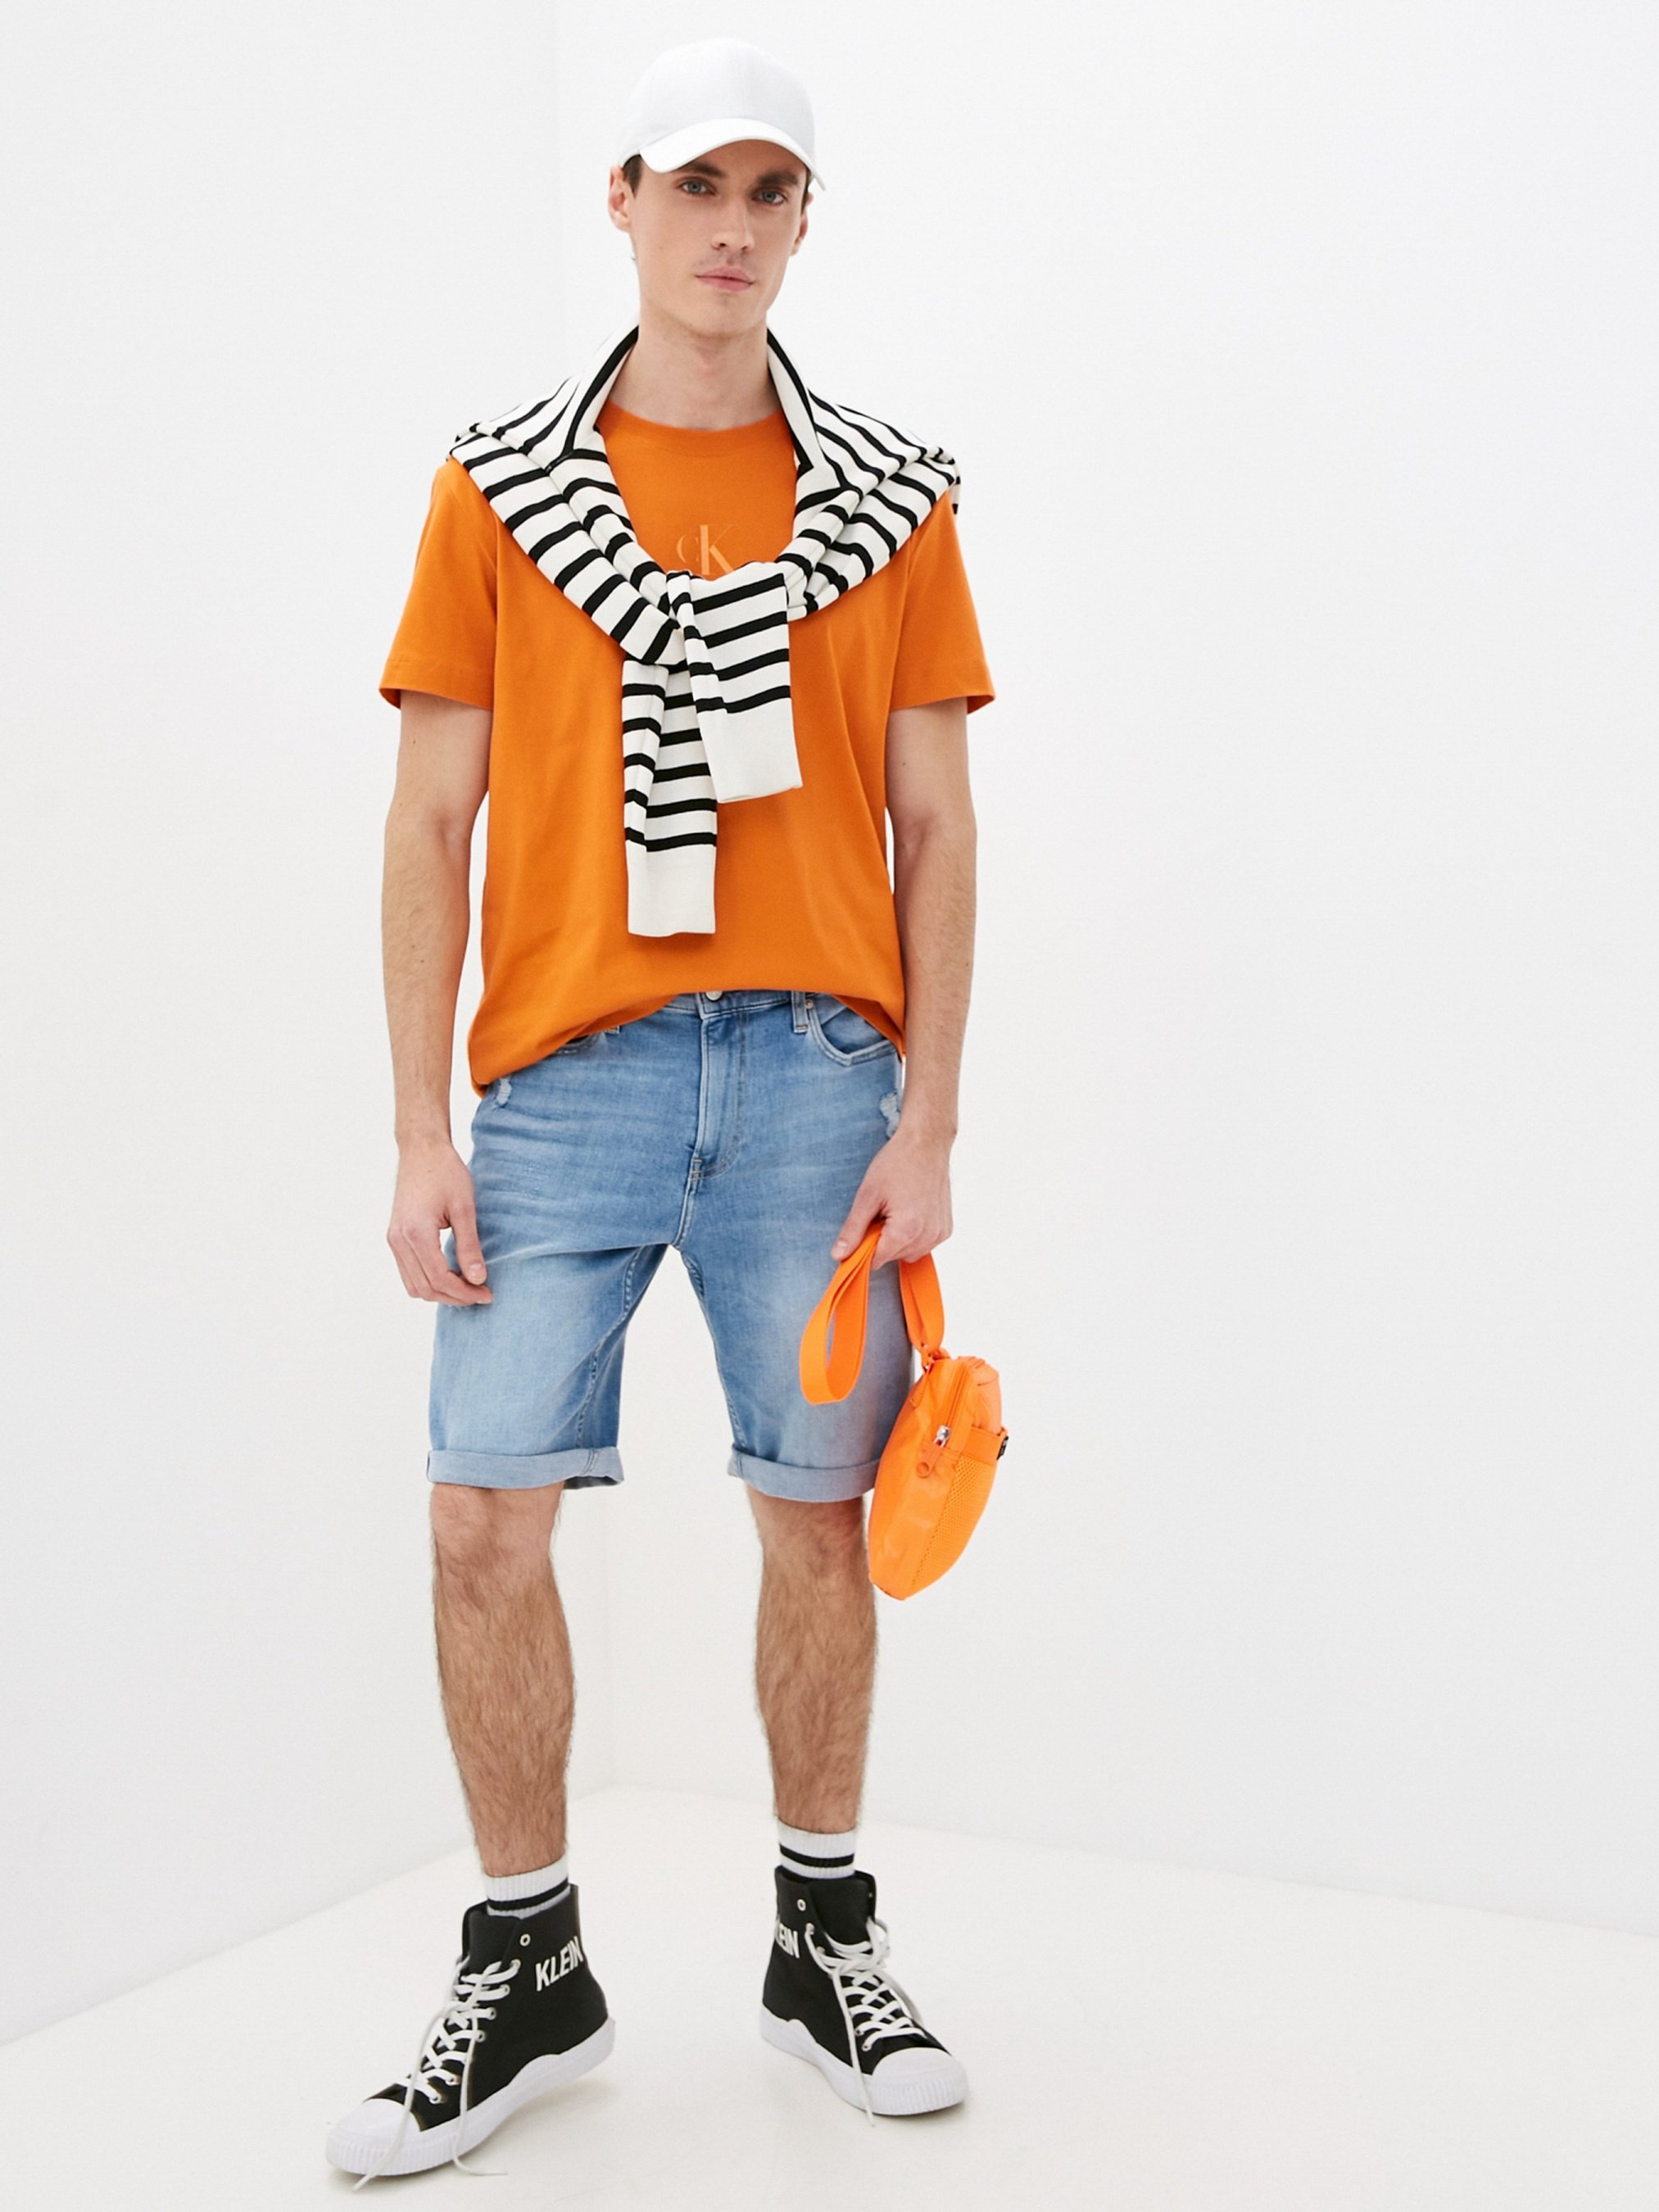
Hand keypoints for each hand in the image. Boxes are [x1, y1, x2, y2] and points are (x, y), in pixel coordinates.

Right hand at [387, 1138, 492, 1303]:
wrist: (421, 1150)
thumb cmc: (445, 1173)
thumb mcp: (464, 1208)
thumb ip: (469, 1246)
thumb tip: (478, 1279)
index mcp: (416, 1233)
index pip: (439, 1279)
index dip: (465, 1292)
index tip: (487, 1293)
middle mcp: (398, 1241)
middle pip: (425, 1288)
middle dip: (455, 1297)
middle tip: (481, 1294)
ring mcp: (393, 1240)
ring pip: (413, 1286)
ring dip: (440, 1293)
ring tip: (467, 1289)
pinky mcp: (394, 1237)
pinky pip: (408, 1273)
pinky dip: (428, 1282)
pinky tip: (450, 1276)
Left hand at [830, 1127, 952, 1271]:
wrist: (926, 1143)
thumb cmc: (897, 1163)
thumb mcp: (867, 1196)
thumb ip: (853, 1230)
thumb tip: (839, 1255)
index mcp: (906, 1230)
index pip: (876, 1260)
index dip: (864, 1247)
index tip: (863, 1229)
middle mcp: (927, 1237)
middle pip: (892, 1257)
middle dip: (881, 1240)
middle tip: (881, 1211)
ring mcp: (939, 1234)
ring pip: (908, 1254)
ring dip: (898, 1240)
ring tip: (897, 1209)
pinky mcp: (946, 1229)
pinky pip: (924, 1245)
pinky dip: (913, 1235)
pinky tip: (910, 1212)